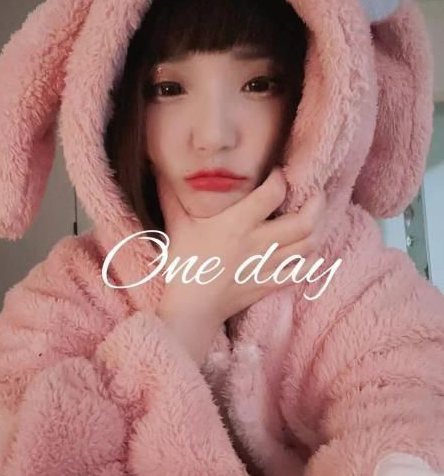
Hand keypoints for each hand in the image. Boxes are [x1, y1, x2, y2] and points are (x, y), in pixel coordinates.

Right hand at [154, 165, 326, 326]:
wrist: (192, 308)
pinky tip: (310, 251)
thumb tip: (158, 168)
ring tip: (315, 217)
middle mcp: (259, 243)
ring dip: (316, 229)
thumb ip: (172, 196)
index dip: (281, 178)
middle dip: (316, 203)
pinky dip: (310, 261)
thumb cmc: (184, 265)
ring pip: (308, 245)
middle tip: (316, 192)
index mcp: (238, 224)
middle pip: (304, 221)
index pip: (273, 194)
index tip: (278, 172)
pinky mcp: (271, 283)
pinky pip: (301, 272)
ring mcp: (268, 265)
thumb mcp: (178, 225)